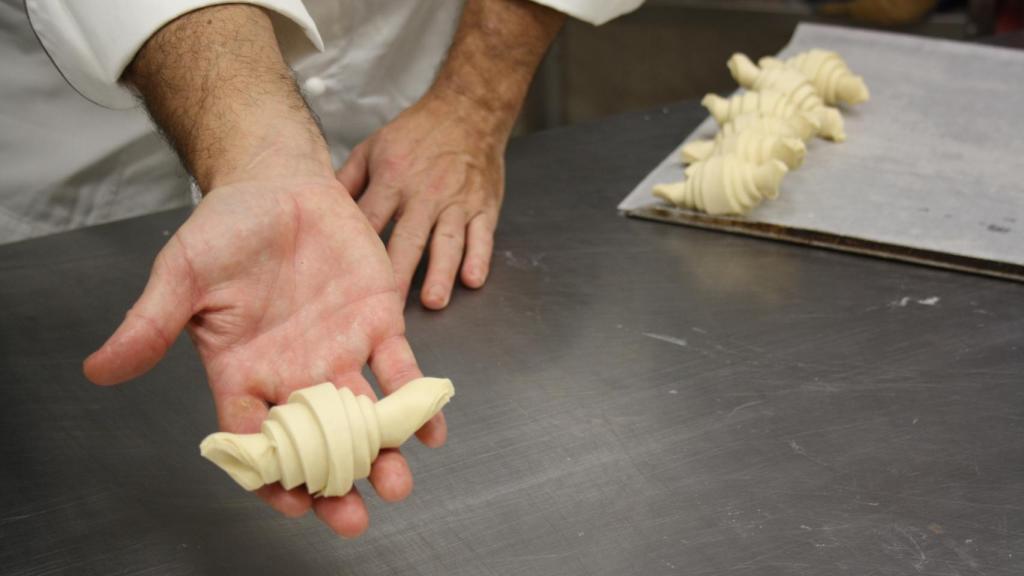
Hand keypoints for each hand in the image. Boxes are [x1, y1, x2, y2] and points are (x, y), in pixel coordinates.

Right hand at [83, 177, 446, 536]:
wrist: (278, 184)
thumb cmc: (225, 230)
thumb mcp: (181, 274)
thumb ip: (151, 323)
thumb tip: (98, 370)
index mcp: (244, 373)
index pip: (255, 440)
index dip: (271, 477)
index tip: (290, 505)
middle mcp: (295, 373)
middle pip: (316, 443)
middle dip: (334, 482)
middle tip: (352, 516)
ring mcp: (339, 352)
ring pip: (363, 415)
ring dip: (382, 451)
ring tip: (396, 482)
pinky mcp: (378, 323)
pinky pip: (400, 369)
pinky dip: (415, 398)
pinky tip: (430, 428)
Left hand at [337, 92, 504, 309]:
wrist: (469, 109)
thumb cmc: (416, 132)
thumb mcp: (373, 147)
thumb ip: (347, 180)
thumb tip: (317, 209)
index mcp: (392, 178)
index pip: (370, 220)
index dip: (357, 252)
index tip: (345, 284)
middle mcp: (424, 193)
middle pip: (408, 239)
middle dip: (398, 274)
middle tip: (387, 308)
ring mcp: (457, 202)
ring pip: (448, 242)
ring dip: (441, 272)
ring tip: (434, 301)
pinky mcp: (485, 206)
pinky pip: (483, 236)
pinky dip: (480, 257)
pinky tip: (472, 280)